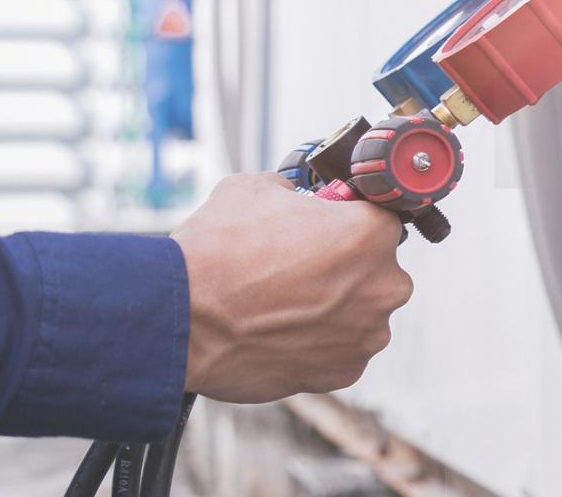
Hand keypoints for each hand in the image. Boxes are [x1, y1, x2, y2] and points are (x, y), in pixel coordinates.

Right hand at [172, 173, 412, 402]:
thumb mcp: (255, 189)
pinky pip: (342, 351)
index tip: (325, 232)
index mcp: (372, 232)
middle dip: (345, 270)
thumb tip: (294, 195)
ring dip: (334, 311)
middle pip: (376, 271)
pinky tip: (282, 334)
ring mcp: (367, 333)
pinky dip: (319, 346)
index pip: (379, 220)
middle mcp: (383, 284)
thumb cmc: (215, 252)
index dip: (347, 224)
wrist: (178, 318)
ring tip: (283, 307)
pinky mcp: (345, 371)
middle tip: (298, 271)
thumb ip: (293, 191)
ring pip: (362, 314)